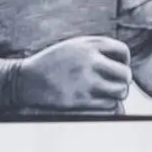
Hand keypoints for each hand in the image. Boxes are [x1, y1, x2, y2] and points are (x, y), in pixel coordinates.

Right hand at [7, 36, 132, 113]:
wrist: (25, 80)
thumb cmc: (51, 64)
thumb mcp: (73, 47)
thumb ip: (97, 50)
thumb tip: (125, 67)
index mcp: (88, 45)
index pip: (122, 51)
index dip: (124, 61)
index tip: (116, 68)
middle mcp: (89, 61)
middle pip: (125, 74)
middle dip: (122, 81)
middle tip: (113, 85)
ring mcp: (85, 81)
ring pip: (120, 92)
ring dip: (116, 95)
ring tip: (105, 95)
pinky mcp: (81, 100)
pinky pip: (109, 107)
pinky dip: (107, 107)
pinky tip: (97, 103)